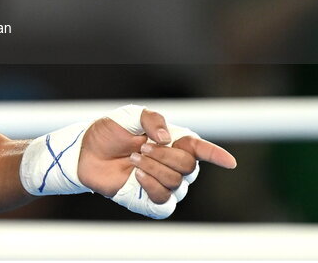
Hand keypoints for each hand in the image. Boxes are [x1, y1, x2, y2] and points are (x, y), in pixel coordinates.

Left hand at [77, 105, 235, 216]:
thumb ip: (152, 119)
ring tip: (133, 158)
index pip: (201, 149)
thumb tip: (169, 139)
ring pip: (177, 183)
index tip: (230, 163)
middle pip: (189, 167)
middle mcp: (173, 164)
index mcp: (174, 142)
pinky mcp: (150, 201)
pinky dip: (152, 186)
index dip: (216, 155)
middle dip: (165, 156)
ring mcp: (163, 184)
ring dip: (153, 168)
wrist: (86, 152)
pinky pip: (165, 201)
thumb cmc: (109, 132)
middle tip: (140, 147)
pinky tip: (136, 175)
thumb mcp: (130, 116)